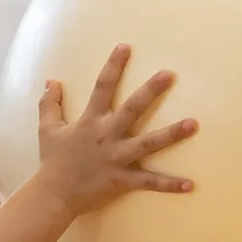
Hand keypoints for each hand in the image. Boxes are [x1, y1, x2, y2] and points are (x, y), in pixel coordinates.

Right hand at [35, 43, 198, 216]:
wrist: (53, 194)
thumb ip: (50, 104)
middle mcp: (107, 136)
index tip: (126, 46)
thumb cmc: (53, 161)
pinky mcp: (122, 180)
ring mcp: (117, 158)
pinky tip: (191, 184)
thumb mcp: (47, 129)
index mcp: (91, 121)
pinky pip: (149, 183)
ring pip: (148, 144)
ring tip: (194, 124)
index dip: (114, 66)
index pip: (102, 87)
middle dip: (151, 91)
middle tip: (169, 74)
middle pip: (132, 109)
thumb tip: (51, 81)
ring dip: (172, 134)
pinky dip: (169, 184)